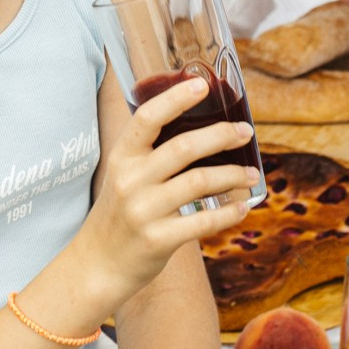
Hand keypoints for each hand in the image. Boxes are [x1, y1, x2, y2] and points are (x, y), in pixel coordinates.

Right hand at [77, 77, 258, 303]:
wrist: (98, 264)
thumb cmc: (120, 213)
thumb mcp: (123, 175)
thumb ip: (151, 154)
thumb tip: (199, 130)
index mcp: (122, 157)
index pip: (148, 118)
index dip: (175, 98)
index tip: (202, 85)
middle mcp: (130, 179)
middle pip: (183, 147)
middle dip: (221, 135)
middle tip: (245, 132)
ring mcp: (144, 210)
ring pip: (199, 182)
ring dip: (232, 174)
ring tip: (251, 174)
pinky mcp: (158, 239)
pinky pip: (203, 221)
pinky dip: (228, 212)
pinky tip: (242, 207)